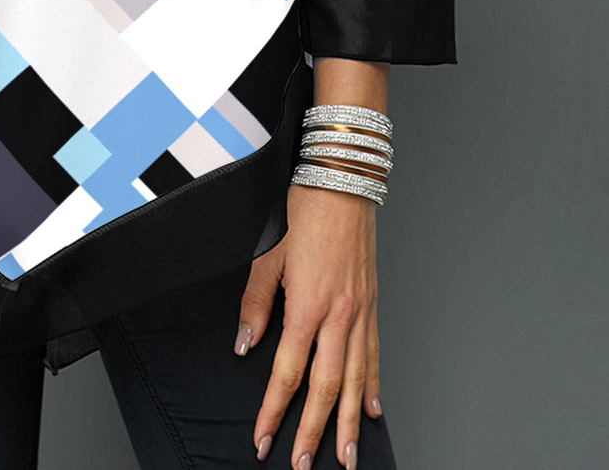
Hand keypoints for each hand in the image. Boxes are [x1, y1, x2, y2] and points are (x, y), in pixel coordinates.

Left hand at [236, 181, 383, 468]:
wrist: (343, 180)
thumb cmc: (305, 209)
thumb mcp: (268, 253)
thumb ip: (256, 303)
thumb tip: (247, 345)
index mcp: (309, 305)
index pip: (288, 373)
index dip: (274, 410)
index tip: (263, 438)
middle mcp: (340, 315)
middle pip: (327, 388)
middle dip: (314, 431)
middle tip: (303, 463)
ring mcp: (360, 311)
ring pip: (356, 380)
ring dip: (349, 422)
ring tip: (346, 455)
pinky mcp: (372, 303)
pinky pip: (374, 354)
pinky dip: (373, 386)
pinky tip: (372, 410)